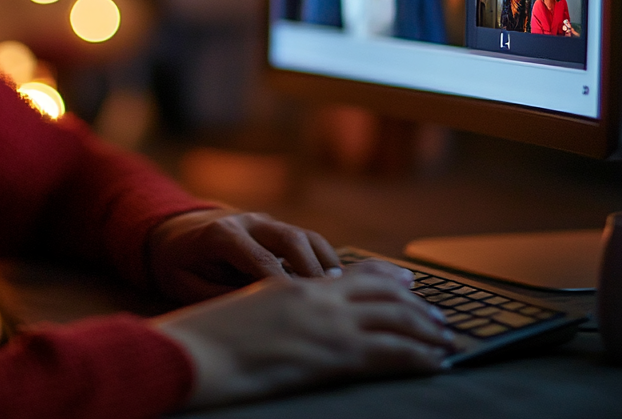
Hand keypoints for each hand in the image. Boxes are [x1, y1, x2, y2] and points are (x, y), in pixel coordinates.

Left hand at [148, 209, 342, 302]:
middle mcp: (247, 221)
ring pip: (304, 235)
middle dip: (312, 270)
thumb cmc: (178, 264)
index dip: (283, 284)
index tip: (302, 311)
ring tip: (342, 294)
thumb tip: (257, 315)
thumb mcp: (185, 284)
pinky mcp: (275, 228)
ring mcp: (264, 221)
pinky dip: (323, 259)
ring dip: (325, 263)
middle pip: (290, 238)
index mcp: (221, 234)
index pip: (260, 259)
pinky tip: (338, 285)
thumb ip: (219, 296)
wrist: (174, 229)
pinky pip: (306, 239)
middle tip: (331, 302)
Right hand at [153, 260, 450, 408]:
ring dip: (425, 329)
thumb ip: (275, 304)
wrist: (194, 351)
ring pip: (393, 319)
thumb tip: (292, 309)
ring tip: (445, 340)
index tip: (406, 284)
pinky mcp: (332, 355)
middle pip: (379, 294)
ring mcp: (326, 324)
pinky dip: (419, 355)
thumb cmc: (208, 338)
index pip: (350, 274)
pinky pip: (390, 352)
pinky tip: (435, 363)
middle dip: (413, 306)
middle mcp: (315, 296)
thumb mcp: (246, 310)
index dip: (383, 278)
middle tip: (437, 317)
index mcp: (294, 284)